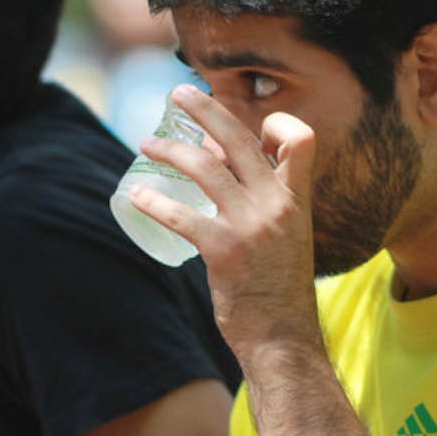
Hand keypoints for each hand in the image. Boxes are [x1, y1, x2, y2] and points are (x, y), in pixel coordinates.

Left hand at [130, 84, 322, 358]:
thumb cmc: (278, 287)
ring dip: (169, 150)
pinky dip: (153, 202)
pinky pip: (181, 215)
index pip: (300, 139)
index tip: (244, 124)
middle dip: (205, 109)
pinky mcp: (224, 250)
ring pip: (205, 167)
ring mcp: (252, 226)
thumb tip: (220, 169)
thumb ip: (265, 204)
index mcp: (297, 199)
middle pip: (239, 138)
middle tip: (178, 96)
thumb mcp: (286, 236)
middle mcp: (277, 204)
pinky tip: (136, 196)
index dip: (274, 123)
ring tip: (146, 145)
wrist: (283, 339)